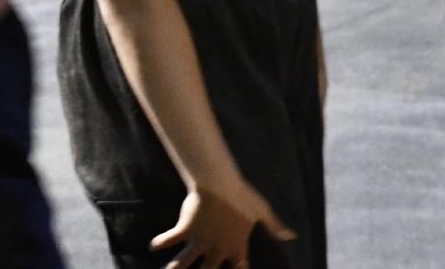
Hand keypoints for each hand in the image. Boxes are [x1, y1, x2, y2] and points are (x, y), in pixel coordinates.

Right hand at [150, 178, 295, 268]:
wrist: (220, 184)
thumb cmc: (242, 196)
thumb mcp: (262, 211)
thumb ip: (274, 226)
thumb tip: (291, 236)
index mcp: (237, 247)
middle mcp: (218, 250)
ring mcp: (201, 242)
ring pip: (185, 263)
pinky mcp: (186, 230)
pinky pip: (171, 239)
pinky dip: (161, 242)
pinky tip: (153, 246)